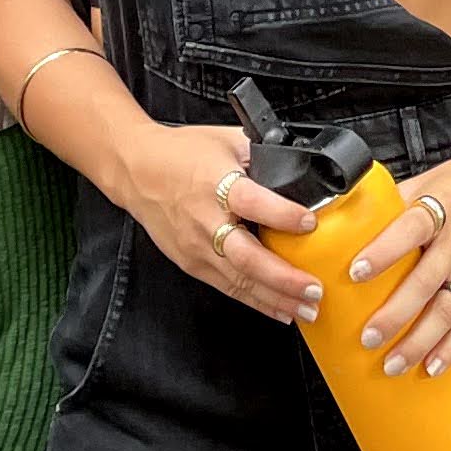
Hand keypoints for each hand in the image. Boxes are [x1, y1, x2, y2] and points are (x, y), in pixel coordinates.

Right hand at [118, 122, 324, 326]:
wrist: (136, 171)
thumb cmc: (181, 153)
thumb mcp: (226, 140)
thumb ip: (262, 154)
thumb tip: (300, 167)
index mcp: (217, 183)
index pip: (253, 202)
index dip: (283, 215)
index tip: (310, 223)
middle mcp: (206, 221)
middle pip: (247, 257)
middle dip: (283, 278)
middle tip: (314, 288)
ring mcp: (197, 248)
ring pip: (240, 281)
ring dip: (276, 299)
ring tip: (307, 309)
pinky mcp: (192, 264)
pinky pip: (228, 288)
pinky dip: (256, 302)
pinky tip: (280, 310)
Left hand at [345, 140, 450, 377]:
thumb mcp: (429, 181)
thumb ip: (393, 203)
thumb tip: (347, 220)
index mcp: (441, 208)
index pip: (410, 230)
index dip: (384, 251)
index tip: (356, 271)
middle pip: (426, 282)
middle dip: (396, 314)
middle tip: (368, 337)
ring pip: (448, 311)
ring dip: (419, 341)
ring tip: (392, 363)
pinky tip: (431, 367)